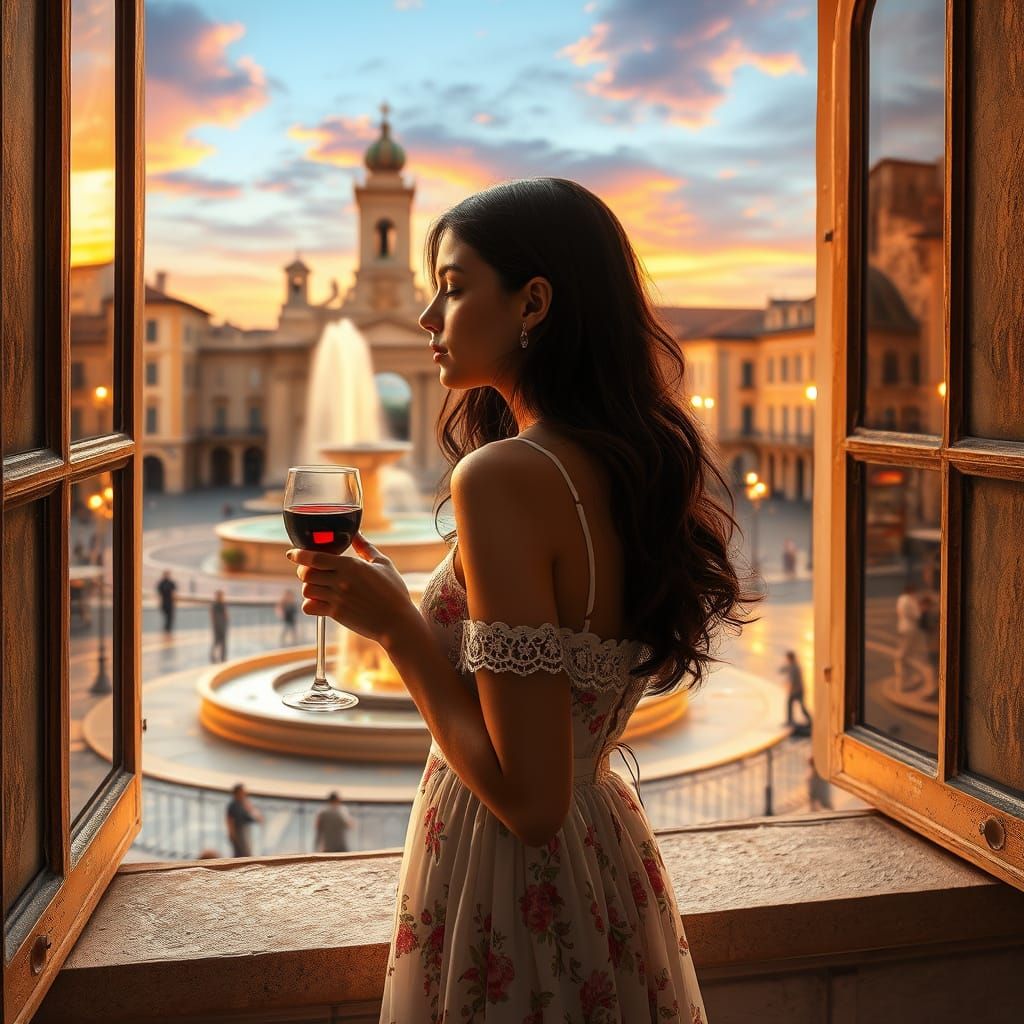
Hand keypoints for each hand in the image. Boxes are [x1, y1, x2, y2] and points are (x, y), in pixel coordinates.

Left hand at [287, 533, 416, 646]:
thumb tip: (356, 533)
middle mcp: (341, 581)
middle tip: (309, 571)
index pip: (315, 557)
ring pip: (307, 589)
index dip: (299, 554)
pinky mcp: (336, 614)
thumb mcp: (383, 564)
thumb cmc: (394, 591)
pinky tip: (319, 602)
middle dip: (303, 570)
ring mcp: (337, 598)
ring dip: (308, 587)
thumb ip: (366, 547)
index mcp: (351, 565)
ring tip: (317, 586)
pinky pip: (309, 607)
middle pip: (306, 573)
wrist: (397, 622)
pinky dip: (310, 604)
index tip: (293, 553)